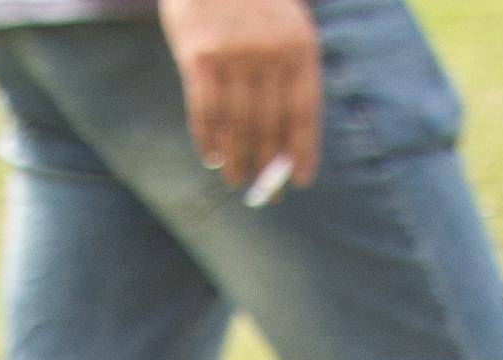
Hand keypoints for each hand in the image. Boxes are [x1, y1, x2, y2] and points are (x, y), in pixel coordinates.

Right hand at [158, 0, 321, 193]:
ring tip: (238, 181)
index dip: (302, 150)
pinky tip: (212, 158)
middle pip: (270, 124)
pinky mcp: (199, 56)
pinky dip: (208, 139)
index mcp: (300, 46)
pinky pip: (205, 110)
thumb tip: (286, 136)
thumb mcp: (286, 23)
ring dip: (238, 159)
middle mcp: (269, 53)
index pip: (304, 111)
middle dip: (269, 165)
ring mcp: (233, 55)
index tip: (299, 181)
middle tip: (267, 193)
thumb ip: (289, 70)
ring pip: (238, 123)